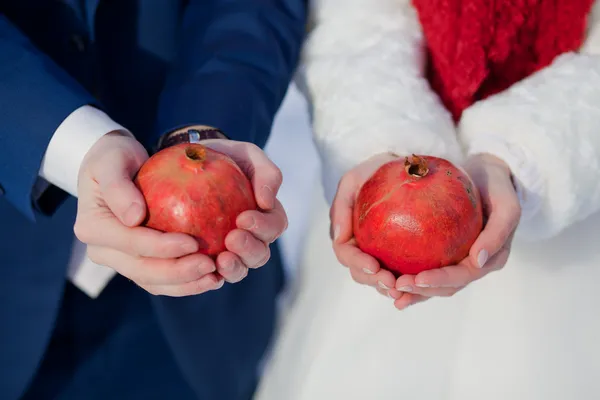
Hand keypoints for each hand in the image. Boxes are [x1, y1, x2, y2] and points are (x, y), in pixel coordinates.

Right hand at [74, 131, 222, 295]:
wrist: (114, 167)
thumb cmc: (114, 157)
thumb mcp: (111, 160)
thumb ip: (118, 186)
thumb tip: (134, 218)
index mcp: (93, 228)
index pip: (131, 243)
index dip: (162, 247)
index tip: (193, 242)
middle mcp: (102, 251)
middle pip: (143, 270)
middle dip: (178, 272)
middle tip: (210, 265)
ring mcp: (119, 261)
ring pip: (153, 282)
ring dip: (185, 284)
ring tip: (215, 278)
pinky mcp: (136, 264)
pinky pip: (162, 281)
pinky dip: (186, 283)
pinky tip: (212, 277)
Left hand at [201, 139, 287, 281]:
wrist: (191, 163)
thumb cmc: (224, 158)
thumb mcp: (247, 155)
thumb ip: (265, 173)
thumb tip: (267, 201)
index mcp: (267, 215)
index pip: (274, 226)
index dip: (263, 227)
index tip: (243, 217)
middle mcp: (253, 238)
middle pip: (260, 254)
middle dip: (249, 250)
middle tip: (232, 238)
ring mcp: (231, 252)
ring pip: (240, 269)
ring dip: (234, 268)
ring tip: (220, 261)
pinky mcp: (208, 260)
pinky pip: (211, 273)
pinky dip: (208, 274)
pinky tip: (198, 268)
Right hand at [331, 153, 404, 298]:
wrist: (400, 167)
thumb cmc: (374, 171)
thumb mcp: (354, 179)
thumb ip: (343, 204)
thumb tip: (340, 236)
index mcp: (347, 234)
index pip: (346, 254)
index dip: (358, 264)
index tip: (374, 266)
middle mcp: (360, 249)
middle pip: (362, 274)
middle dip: (375, 282)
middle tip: (393, 283)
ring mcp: (379, 255)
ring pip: (381, 280)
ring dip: (391, 289)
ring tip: (406, 290)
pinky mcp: (399, 257)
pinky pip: (403, 273)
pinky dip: (409, 284)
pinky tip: (423, 285)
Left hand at [393, 153, 520, 309]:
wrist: (488, 172)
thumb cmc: (498, 187)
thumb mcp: (508, 205)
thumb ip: (497, 233)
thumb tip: (477, 260)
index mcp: (491, 259)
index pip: (462, 276)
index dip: (439, 281)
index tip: (416, 279)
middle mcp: (474, 264)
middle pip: (446, 286)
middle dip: (421, 291)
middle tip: (396, 287)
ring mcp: (459, 259)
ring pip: (435, 283)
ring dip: (414, 291)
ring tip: (390, 291)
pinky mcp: (446, 251)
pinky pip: (426, 264)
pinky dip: (410, 272)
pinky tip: (388, 274)